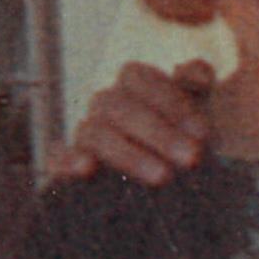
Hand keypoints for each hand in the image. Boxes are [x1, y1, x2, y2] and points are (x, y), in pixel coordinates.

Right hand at [50, 59, 215, 185]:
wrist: (171, 184)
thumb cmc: (185, 141)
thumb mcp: (194, 113)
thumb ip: (196, 86)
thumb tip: (199, 74)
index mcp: (133, 85)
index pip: (140, 78)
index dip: (171, 101)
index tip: (202, 133)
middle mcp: (106, 104)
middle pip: (120, 106)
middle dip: (159, 133)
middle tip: (191, 159)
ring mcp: (86, 132)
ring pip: (95, 133)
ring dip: (130, 154)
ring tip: (163, 177)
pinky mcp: (67, 165)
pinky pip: (56, 157)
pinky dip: (66, 160)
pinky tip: (86, 169)